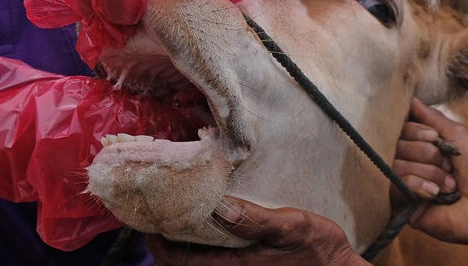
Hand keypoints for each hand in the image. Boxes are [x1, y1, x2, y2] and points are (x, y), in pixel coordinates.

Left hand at [147, 196, 368, 265]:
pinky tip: (204, 221)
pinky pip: (213, 258)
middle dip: (164, 241)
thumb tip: (220, 207)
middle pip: (183, 264)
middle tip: (155, 211)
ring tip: (174, 212)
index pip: (181, 262)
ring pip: (197, 261)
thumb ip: (255, 220)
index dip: (158, 245)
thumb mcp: (291, 227)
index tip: (147, 221)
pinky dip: (200, 244)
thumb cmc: (319, 250)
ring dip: (181, 242)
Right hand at [393, 99, 467, 247]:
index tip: (435, 138)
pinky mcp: (404, 207)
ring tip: (449, 186)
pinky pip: (395, 186)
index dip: (416, 131)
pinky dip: (417, 185)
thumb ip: (433, 118)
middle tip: (449, 167)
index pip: (400, 130)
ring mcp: (405, 186)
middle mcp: (410, 164)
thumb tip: (410, 99)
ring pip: (396, 166)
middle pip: (396, 146)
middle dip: (427, 154)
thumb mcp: (459, 137)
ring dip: (429, 172)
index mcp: (421, 148)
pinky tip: (434, 194)